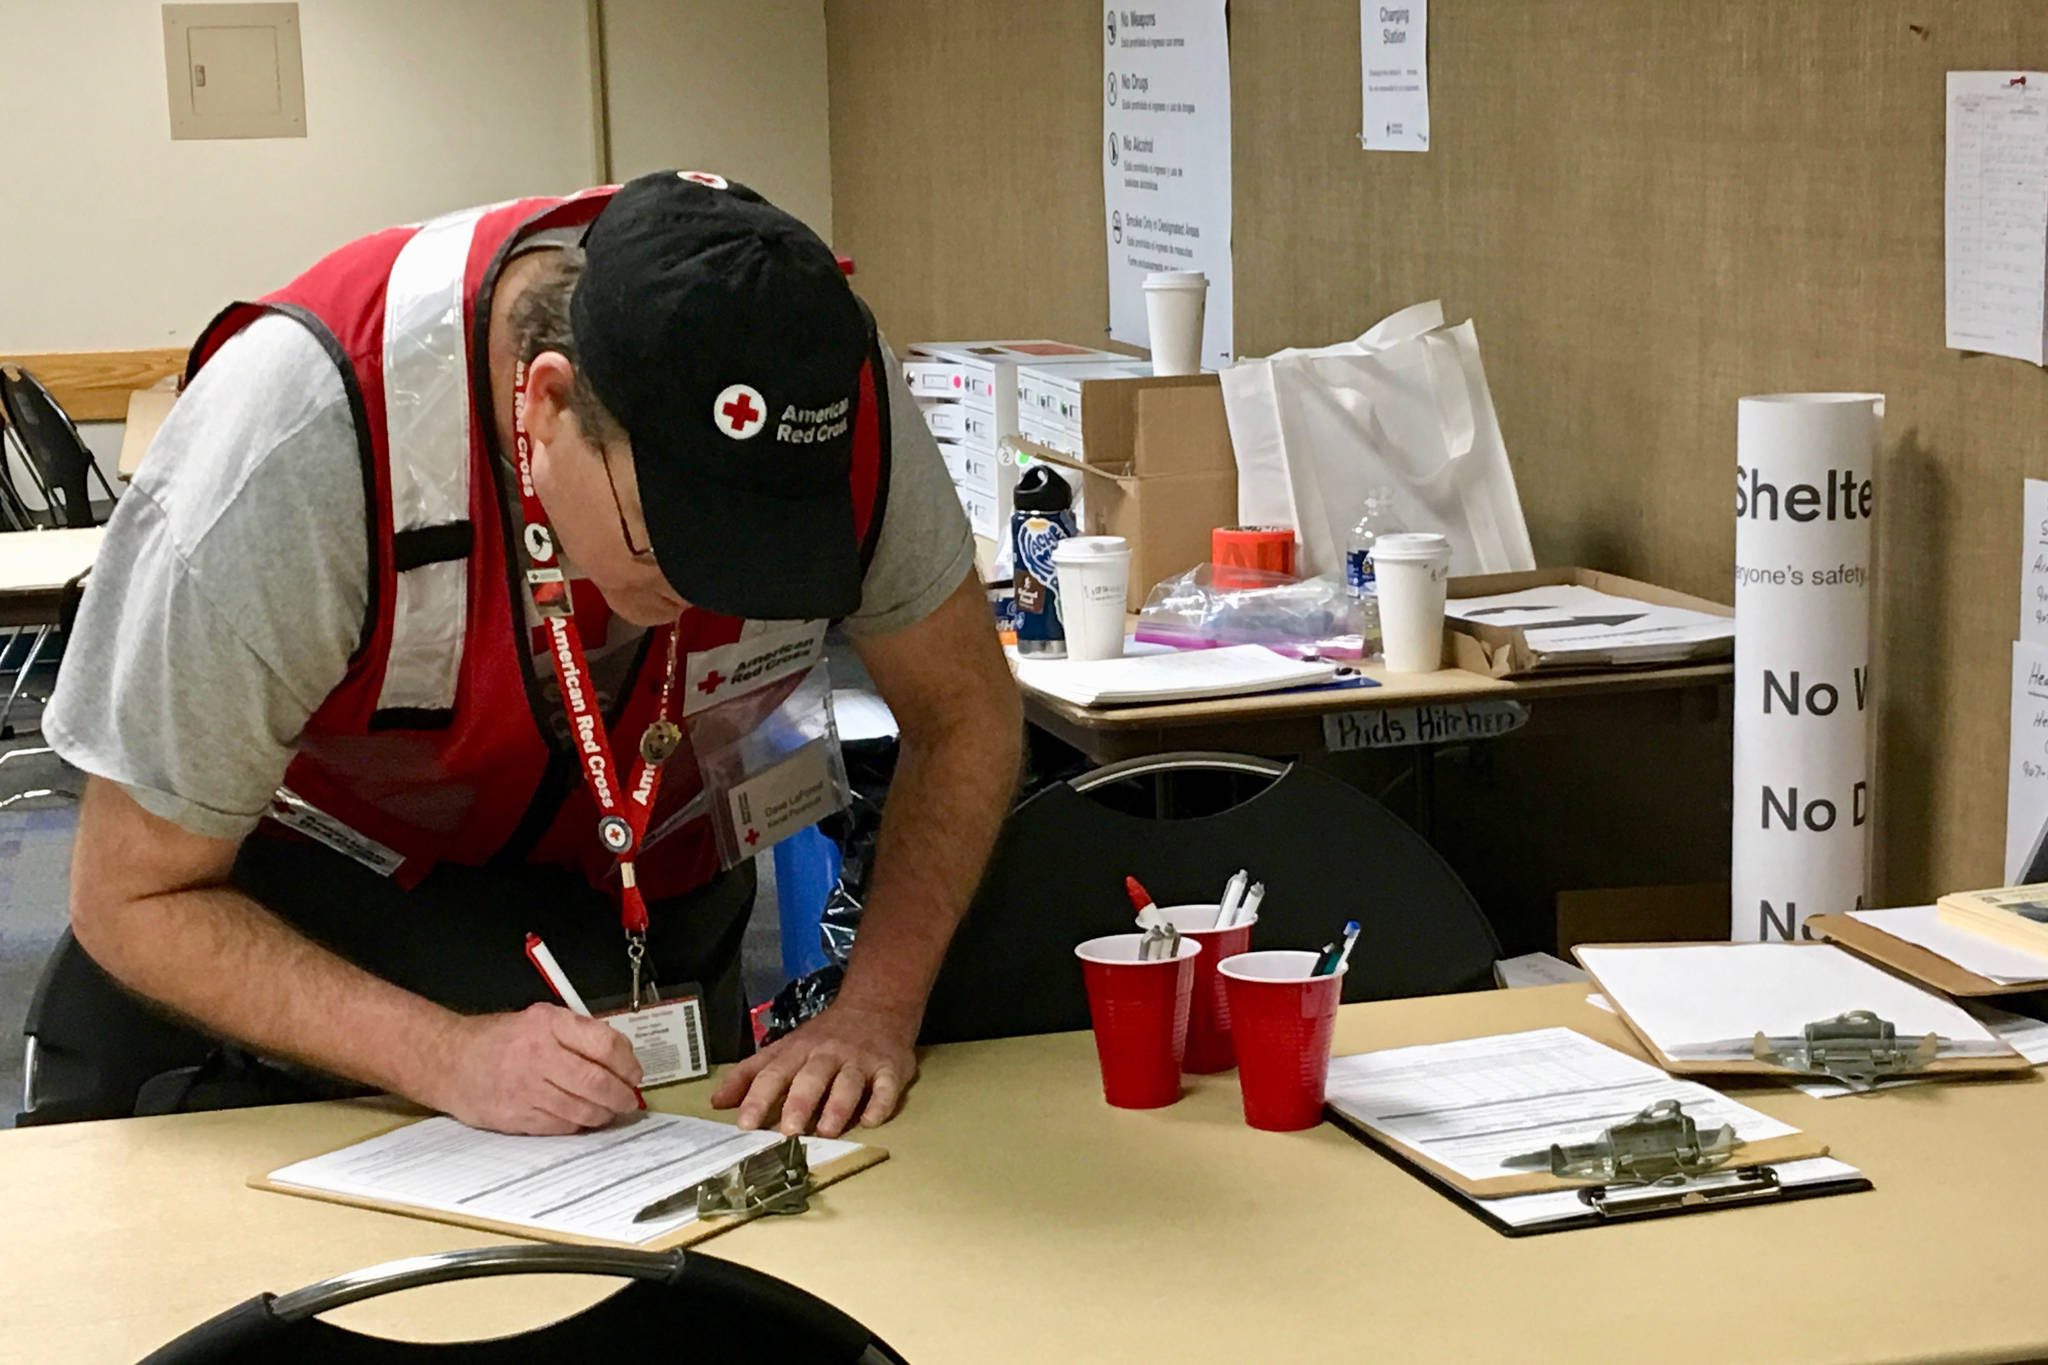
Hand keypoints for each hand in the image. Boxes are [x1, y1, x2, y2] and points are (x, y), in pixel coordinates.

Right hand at [425, 1004, 643, 1134]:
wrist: (449, 1061)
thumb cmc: (498, 1040)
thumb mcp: (539, 1019)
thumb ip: (577, 1034)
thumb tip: (620, 1057)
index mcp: (548, 1024)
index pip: (605, 1045)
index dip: (628, 1063)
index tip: (634, 1073)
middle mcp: (538, 1055)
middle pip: (597, 1082)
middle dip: (622, 1095)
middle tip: (629, 1100)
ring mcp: (526, 1089)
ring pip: (582, 1109)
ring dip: (604, 1114)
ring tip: (610, 1111)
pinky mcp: (516, 1116)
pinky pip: (561, 1126)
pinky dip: (578, 1124)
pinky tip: (582, 1118)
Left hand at [710, 999, 917, 1137]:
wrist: (875, 1007)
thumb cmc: (822, 1037)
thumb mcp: (783, 1048)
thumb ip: (750, 1075)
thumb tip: (717, 1102)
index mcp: (798, 1052)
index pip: (774, 1074)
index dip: (758, 1098)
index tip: (745, 1123)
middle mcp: (827, 1055)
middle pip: (812, 1077)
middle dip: (799, 1103)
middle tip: (789, 1132)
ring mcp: (860, 1061)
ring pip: (849, 1082)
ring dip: (838, 1106)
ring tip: (827, 1131)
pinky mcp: (890, 1068)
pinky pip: (887, 1086)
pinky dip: (881, 1103)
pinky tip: (872, 1120)